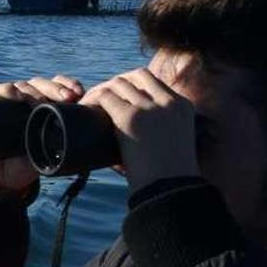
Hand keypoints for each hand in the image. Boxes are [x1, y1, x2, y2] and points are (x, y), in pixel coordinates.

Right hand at [0, 75, 84, 194]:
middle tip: (66, 98)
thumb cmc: (22, 167)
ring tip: (39, 103)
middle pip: (42, 84)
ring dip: (33, 91)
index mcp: (44, 108)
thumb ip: (55, 149)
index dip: (68, 85)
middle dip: (55, 88)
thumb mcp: (43, 159)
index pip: (58, 87)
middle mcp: (26, 101)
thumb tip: (75, 144)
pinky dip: (6, 90)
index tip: (78, 93)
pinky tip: (15, 96)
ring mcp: (8, 102)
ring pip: (23, 85)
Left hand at [79, 68, 198, 194]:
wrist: (169, 190)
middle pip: (135, 76)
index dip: (131, 85)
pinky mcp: (130, 117)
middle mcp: (168, 101)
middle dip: (116, 84)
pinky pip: (105, 96)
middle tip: (101, 99)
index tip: (118, 98)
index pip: (153, 81)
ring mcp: (149, 108)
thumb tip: (138, 136)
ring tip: (89, 104)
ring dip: (101, 91)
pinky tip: (84, 107)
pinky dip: (92, 100)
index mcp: (182, 105)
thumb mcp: (173, 144)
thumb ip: (161, 131)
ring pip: (118, 84)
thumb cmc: (169, 177)